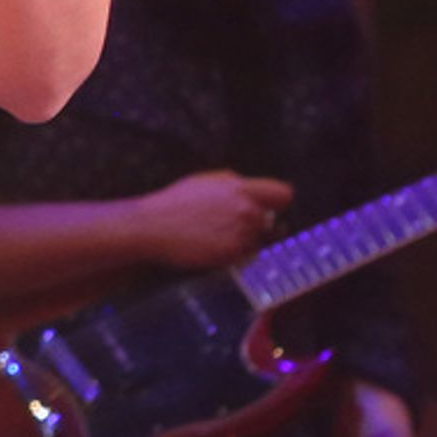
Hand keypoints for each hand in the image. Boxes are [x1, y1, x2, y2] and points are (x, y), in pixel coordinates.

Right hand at [134, 169, 294, 268]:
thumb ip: (234, 183)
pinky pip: (246, 256)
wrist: (153, 227)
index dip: (277, 201)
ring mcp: (242, 235)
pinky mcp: (233, 256)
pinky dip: (236, 253)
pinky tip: (215, 246)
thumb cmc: (176, 201)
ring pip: (260, 240)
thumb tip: (252, 191)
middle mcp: (247, 212)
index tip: (269, 206)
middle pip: (273, 221)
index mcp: (241, 188)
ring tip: (219, 235)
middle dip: (258, 223)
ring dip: (246, 240)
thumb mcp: (205, 180)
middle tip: (234, 224)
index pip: (283, 194)